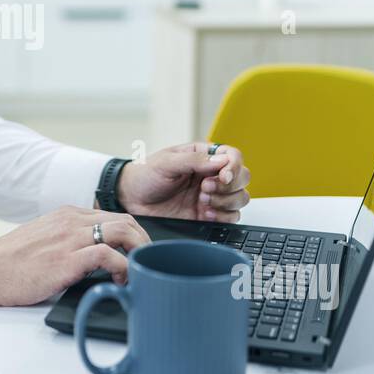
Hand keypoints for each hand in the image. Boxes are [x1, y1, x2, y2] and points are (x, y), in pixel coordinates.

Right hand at [0, 206, 152, 315]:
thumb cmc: (9, 263)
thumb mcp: (42, 241)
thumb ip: (65, 241)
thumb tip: (89, 258)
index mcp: (66, 215)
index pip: (112, 216)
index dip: (133, 234)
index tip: (138, 252)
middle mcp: (71, 222)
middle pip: (125, 220)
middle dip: (144, 241)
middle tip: (147, 263)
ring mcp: (70, 239)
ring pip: (123, 232)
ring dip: (139, 252)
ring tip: (140, 272)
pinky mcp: (67, 259)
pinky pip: (109, 256)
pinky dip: (124, 268)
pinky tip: (121, 282)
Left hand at [115, 142, 250, 222]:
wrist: (130, 199)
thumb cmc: (145, 175)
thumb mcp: (166, 162)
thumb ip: (194, 160)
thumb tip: (222, 160)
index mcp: (203, 156)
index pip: (234, 156)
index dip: (234, 167)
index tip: (223, 176)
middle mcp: (211, 175)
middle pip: (243, 178)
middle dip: (229, 186)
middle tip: (205, 189)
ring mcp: (212, 196)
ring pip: (240, 198)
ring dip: (226, 202)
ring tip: (202, 201)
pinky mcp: (208, 215)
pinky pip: (231, 217)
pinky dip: (222, 217)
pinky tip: (205, 214)